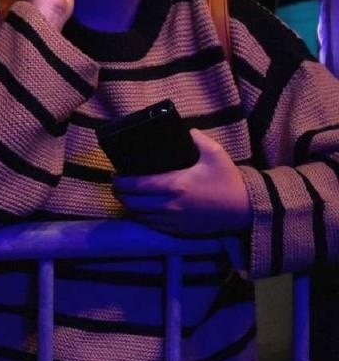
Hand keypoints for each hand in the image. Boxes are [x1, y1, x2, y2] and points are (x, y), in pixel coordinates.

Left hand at [112, 130, 250, 234]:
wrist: (245, 210)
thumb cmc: (228, 180)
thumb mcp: (215, 154)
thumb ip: (198, 139)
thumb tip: (186, 130)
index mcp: (174, 185)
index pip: (135, 185)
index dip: (119, 181)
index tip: (115, 174)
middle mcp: (169, 205)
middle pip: (131, 202)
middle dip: (119, 193)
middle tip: (117, 184)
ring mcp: (172, 220)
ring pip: (138, 215)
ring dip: (128, 206)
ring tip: (126, 195)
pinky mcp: (178, 230)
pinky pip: (151, 225)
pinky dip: (141, 217)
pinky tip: (141, 209)